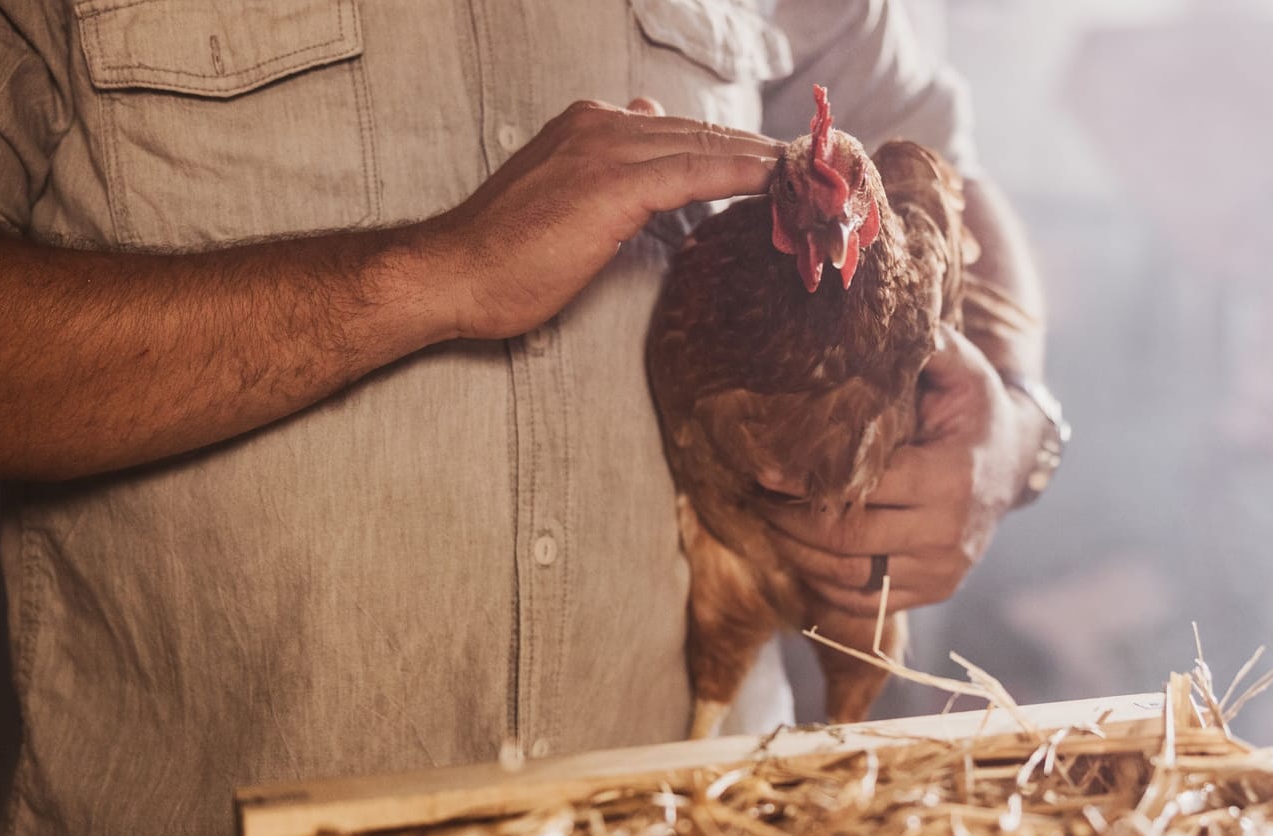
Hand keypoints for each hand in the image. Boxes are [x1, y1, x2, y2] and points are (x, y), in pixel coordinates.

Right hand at [419, 98, 779, 341]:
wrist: (456, 273)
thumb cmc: (506, 254)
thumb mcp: (565, 199)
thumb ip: (609, 168)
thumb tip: (651, 128)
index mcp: (590, 126)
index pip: (681, 132)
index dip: (734, 150)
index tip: (780, 166)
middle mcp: (602, 124)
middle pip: (703, 133)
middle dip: (762, 153)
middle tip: (817, 171)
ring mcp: (608, 149)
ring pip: (708, 146)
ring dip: (766, 163)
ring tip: (814, 177)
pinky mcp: (616, 184)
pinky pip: (698, 171)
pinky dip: (744, 174)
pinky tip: (779, 182)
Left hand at [758, 327, 1042, 616]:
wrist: (1015, 463)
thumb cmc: (974, 409)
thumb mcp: (961, 371)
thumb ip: (927, 346)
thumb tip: (885, 317)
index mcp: (950, 476)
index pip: (861, 489)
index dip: (804, 484)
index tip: (763, 473)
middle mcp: (948, 531)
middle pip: (847, 540)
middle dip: (789, 523)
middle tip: (755, 501)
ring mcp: (943, 569)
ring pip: (850, 578)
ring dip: (799, 557)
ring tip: (771, 526)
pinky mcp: (936, 590)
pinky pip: (867, 605)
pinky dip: (826, 587)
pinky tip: (804, 557)